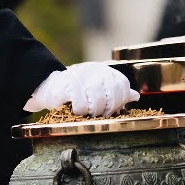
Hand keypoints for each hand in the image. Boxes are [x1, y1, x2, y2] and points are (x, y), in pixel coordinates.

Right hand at [24, 61, 139, 116]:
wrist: (49, 86)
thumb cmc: (76, 90)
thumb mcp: (98, 88)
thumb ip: (116, 92)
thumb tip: (135, 96)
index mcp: (105, 70)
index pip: (122, 85)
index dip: (120, 101)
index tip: (112, 110)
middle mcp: (96, 70)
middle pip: (113, 94)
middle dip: (107, 109)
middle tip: (99, 114)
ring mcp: (83, 76)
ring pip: (98, 102)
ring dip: (92, 112)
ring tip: (86, 111)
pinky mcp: (69, 84)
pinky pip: (81, 105)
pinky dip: (79, 111)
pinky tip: (74, 108)